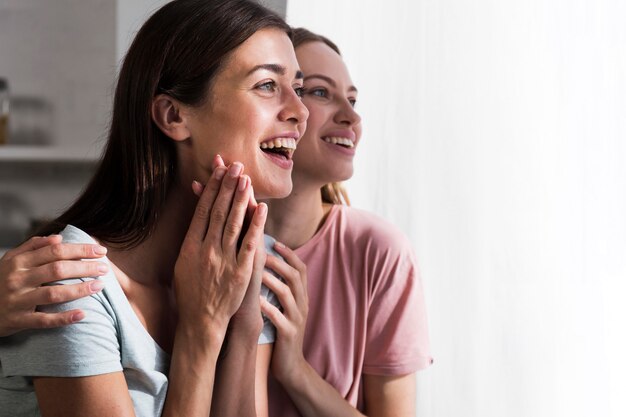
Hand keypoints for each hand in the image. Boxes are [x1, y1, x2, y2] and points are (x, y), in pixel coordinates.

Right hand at [0, 235, 107, 335]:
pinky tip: (82, 314)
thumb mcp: (10, 260)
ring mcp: (18, 300)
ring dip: (79, 290)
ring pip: (53, 293)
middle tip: (104, 268)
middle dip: (84, 267)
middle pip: (57, 270)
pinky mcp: (18, 320)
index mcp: (19, 262)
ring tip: (99, 286)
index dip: (80, 250)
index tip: (100, 250)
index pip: (55, 251)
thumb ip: (33, 247)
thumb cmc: (0, 281)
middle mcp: (18, 279)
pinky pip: (44, 320)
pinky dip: (64, 318)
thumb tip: (58, 237)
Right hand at [174, 158, 266, 342]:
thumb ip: (190, 240)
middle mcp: (206, 250)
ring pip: (234, 223)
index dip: (213, 188)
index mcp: (189, 246)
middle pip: (219, 211)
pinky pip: (249, 244)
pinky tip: (262, 208)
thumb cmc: (189, 293)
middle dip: (228, 186)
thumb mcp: (180, 264)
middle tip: (236, 165)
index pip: (203, 210)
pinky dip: (256, 225)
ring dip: (241, 199)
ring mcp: (223, 260)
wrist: (200, 321)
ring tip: (247, 179)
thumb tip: (196, 216)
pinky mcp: (240, 272)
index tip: (220, 170)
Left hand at [259, 242, 308, 382]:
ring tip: (257, 273)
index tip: (274, 242)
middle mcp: (302, 305)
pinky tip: (256, 301)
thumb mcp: (286, 309)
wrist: (291, 366)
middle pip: (296, 277)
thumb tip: (266, 266)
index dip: (289, 254)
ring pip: (288, 294)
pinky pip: (279, 317)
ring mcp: (296, 319)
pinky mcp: (289, 333)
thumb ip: (280, 290)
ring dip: (273, 281)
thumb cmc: (282, 333)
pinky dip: (268, 307)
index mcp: (302, 297)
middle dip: (280, 263)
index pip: (301, 269)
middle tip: (263, 253)